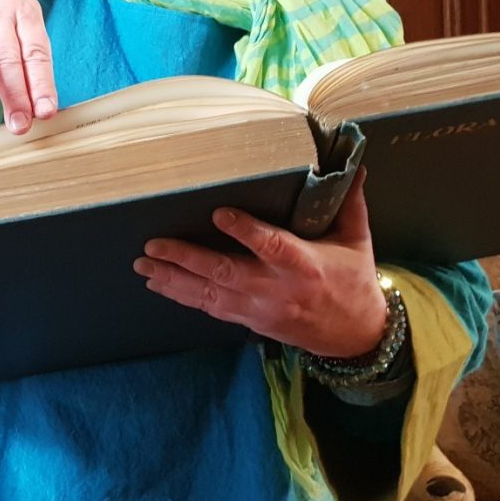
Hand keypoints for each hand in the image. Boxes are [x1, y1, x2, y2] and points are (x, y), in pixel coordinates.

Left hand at [131, 168, 385, 357]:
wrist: (356, 337)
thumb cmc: (353, 280)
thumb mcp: (356, 240)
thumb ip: (349, 201)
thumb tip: (354, 163)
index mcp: (304, 265)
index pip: (271, 246)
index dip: (244, 231)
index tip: (218, 212)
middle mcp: (277, 289)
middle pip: (226, 272)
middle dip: (187, 258)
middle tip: (154, 244)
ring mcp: (259, 309)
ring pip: (210, 294)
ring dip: (173, 279)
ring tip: (143, 263)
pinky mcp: (249, 321)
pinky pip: (210, 308)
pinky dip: (182, 296)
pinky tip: (157, 282)